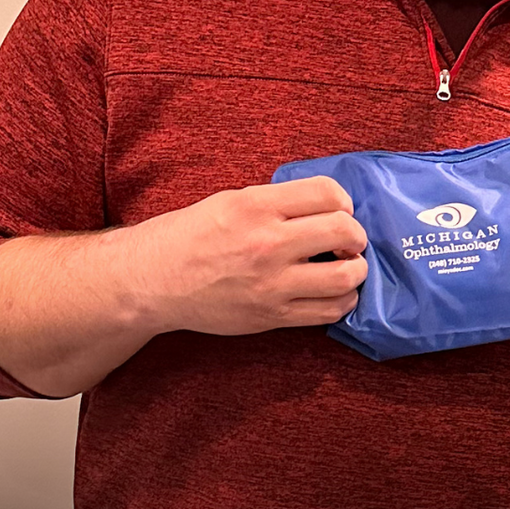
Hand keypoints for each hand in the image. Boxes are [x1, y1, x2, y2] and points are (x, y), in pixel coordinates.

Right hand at [125, 176, 368, 335]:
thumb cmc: (191, 236)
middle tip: (349, 240)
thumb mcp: (231, 201)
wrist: (153, 281)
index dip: (343, 200)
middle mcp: (268, 243)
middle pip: (344, 231)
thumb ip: (279, 202)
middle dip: (356, 235)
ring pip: (346, 276)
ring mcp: (272, 283)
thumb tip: (329, 205)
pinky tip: (331, 293)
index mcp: (256, 206)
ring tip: (346, 267)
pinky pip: (329, 311)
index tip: (339, 210)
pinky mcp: (272, 316)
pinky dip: (341, 301)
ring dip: (356, 270)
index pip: (328, 193)